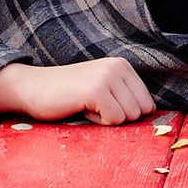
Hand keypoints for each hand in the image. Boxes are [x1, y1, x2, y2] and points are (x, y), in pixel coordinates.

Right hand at [0, 54, 156, 125]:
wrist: (34, 88)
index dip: (124, 113)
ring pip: (129, 117)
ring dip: (106, 119)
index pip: (147, 103)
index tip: (102, 105)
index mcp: (123, 66)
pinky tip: (81, 108)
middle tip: (91, 106)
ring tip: (85, 106)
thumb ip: (125, 98)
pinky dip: (98, 122)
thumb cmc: (68, 96)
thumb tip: (154, 115)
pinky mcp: (96, 89)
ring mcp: (107, 76)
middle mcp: (118, 67)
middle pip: (140, 112)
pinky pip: (115, 120)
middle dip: (117, 117)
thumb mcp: (103, 91)